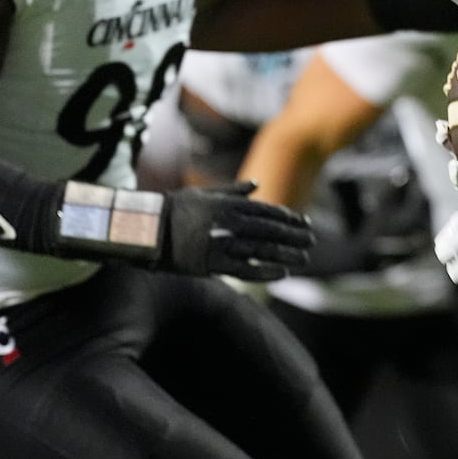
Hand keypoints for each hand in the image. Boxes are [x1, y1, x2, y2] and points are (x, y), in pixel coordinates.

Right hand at [161, 182, 313, 280]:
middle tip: (312, 241)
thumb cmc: (174, 209)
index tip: (306, 223)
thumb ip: (233, 190)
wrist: (146, 229)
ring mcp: (223, 244)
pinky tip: (281, 274)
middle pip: (271, 231)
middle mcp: (230, 223)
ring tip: (304, 259)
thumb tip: (257, 184)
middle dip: (294, 237)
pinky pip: (246, 270)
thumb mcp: (204, 193)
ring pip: (263, 251)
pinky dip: (266, 272)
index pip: (269, 212)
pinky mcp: (213, 264)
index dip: (290, 219)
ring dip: (287, 255)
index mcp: (230, 204)